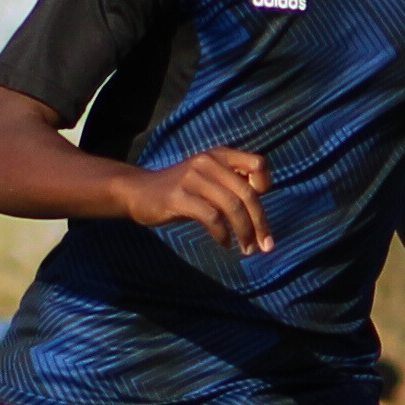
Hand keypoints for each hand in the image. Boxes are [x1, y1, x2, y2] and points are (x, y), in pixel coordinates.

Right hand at [120, 144, 276, 257]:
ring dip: (244, 233)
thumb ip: (232, 187)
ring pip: (232, 206)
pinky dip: (223, 234)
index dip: (265, 185)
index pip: (258, 164)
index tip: (260, 210)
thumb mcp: (209, 180)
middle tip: (265, 246)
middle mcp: (209, 162)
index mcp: (220, 155)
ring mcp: (192, 178)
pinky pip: (211, 217)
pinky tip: (224, 243)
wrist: (138, 191)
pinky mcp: (179, 196)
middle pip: (247, 193)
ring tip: (247, 249)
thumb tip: (259, 215)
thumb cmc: (181, 191)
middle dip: (260, 223)